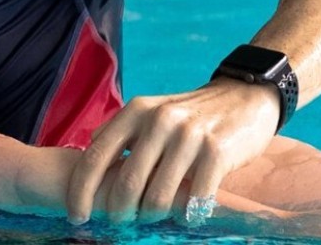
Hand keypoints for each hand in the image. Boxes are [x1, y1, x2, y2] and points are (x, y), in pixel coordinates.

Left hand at [65, 78, 279, 224]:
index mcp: (136, 111)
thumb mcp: (151, 110)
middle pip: (125, 183)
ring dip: (151, 216)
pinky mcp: (217, 152)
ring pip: (157, 196)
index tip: (76, 216)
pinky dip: (186, 215)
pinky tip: (185, 215)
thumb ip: (123, 130)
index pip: (96, 156)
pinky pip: (194, 199)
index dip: (81, 190)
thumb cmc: (191, 113)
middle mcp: (159, 120)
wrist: (244, 97)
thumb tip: (89, 150)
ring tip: (153, 217)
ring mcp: (189, 136)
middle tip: (120, 223)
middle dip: (118, 212)